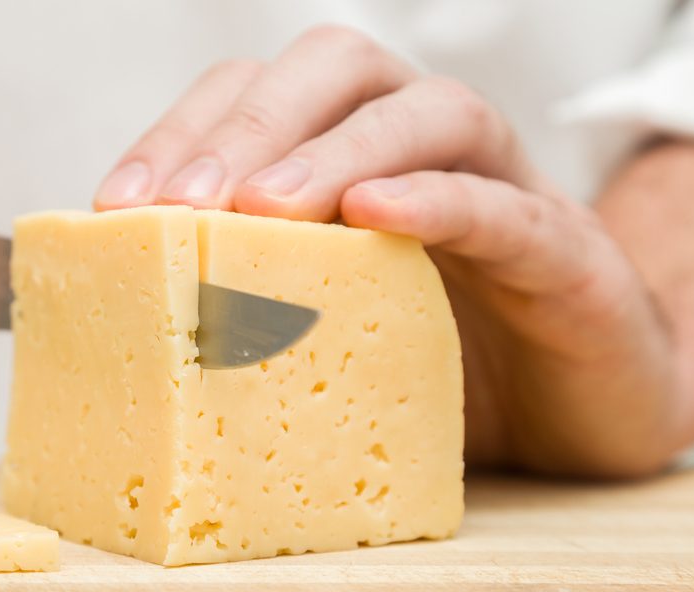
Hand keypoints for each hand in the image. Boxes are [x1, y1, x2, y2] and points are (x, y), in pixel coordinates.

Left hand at [95, 25, 681, 477]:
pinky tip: (375, 213)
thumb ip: (242, 300)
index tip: (118, 205)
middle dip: (250, 127)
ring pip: (431, 113)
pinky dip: (441, 200)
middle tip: (180, 205)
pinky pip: (509, 208)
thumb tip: (123, 310)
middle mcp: (425, 150)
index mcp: (354, 158)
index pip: (259, 99)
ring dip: (336, 149)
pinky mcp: (565, 254)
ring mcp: (504, 188)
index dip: (182, 134)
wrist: (574, 417)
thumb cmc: (428, 364)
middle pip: (340, 72)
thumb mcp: (317, 329)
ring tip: (263, 208)